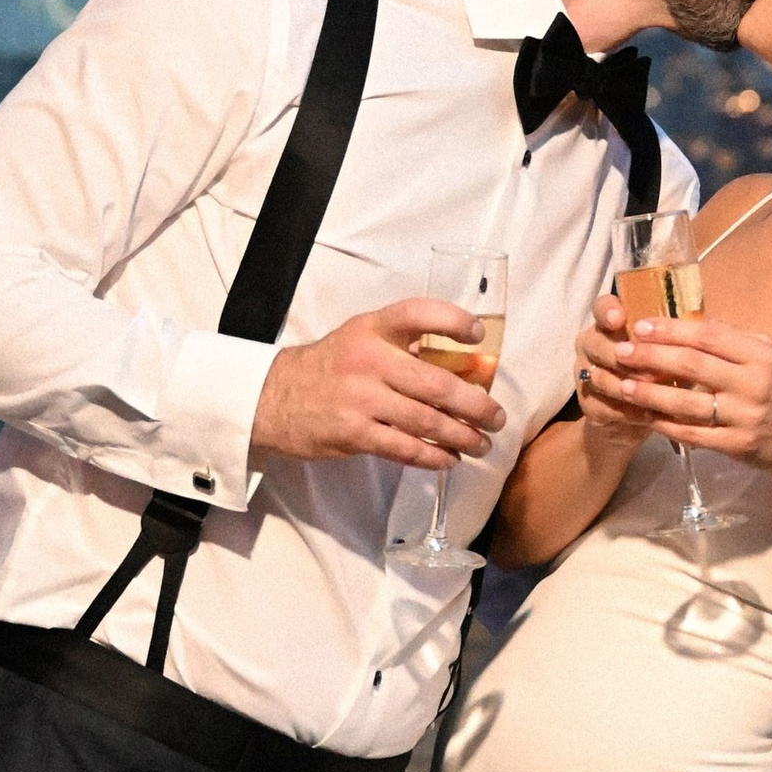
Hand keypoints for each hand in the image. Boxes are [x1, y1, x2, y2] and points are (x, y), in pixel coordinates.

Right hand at [251, 301, 506, 472]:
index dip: (452, 321)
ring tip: (483, 443)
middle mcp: (368, 359)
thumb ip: (405, 346)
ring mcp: (360, 398)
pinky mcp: (353, 433)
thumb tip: (466, 366)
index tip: (477, 337)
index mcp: (373, 329)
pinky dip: (433, 456)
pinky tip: (450, 459)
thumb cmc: (330, 368)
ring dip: (462, 435)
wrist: (273, 398)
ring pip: (426, 420)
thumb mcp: (361, 339)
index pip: (417, 313)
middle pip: (436, 382)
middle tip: (497, 416)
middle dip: (476, 404)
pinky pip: (404, 448)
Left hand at [579, 309, 771, 475]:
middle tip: (621, 351)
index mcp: (760, 354)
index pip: (708, 336)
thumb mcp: (768, 356)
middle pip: (692, 365)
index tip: (640, 326)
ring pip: (687, 403)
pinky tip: (645, 415)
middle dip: (651, 356)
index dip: (671, 330)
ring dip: (650, 393)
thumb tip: (689, 321)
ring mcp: (744, 417)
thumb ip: (732, 339)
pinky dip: (666, 424)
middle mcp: (753, 383)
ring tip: (624, 384)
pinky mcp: (736, 445)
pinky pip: (693, 434)